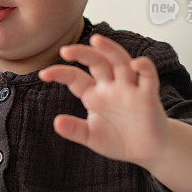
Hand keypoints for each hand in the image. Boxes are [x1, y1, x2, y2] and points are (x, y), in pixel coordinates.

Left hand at [38, 34, 169, 167]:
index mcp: (94, 95)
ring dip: (110, 49)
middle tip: (65, 50)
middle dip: (82, 53)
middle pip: (97, 62)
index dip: (60, 73)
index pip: (75, 78)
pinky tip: (136, 64)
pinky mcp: (148, 95)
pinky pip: (148, 76)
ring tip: (96, 40)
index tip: (43, 74)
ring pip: (120, 62)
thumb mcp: (92, 137)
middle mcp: (111, 87)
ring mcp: (129, 89)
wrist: (148, 151)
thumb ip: (75, 130)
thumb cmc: (120, 140)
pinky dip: (144, 67)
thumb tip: (56, 123)